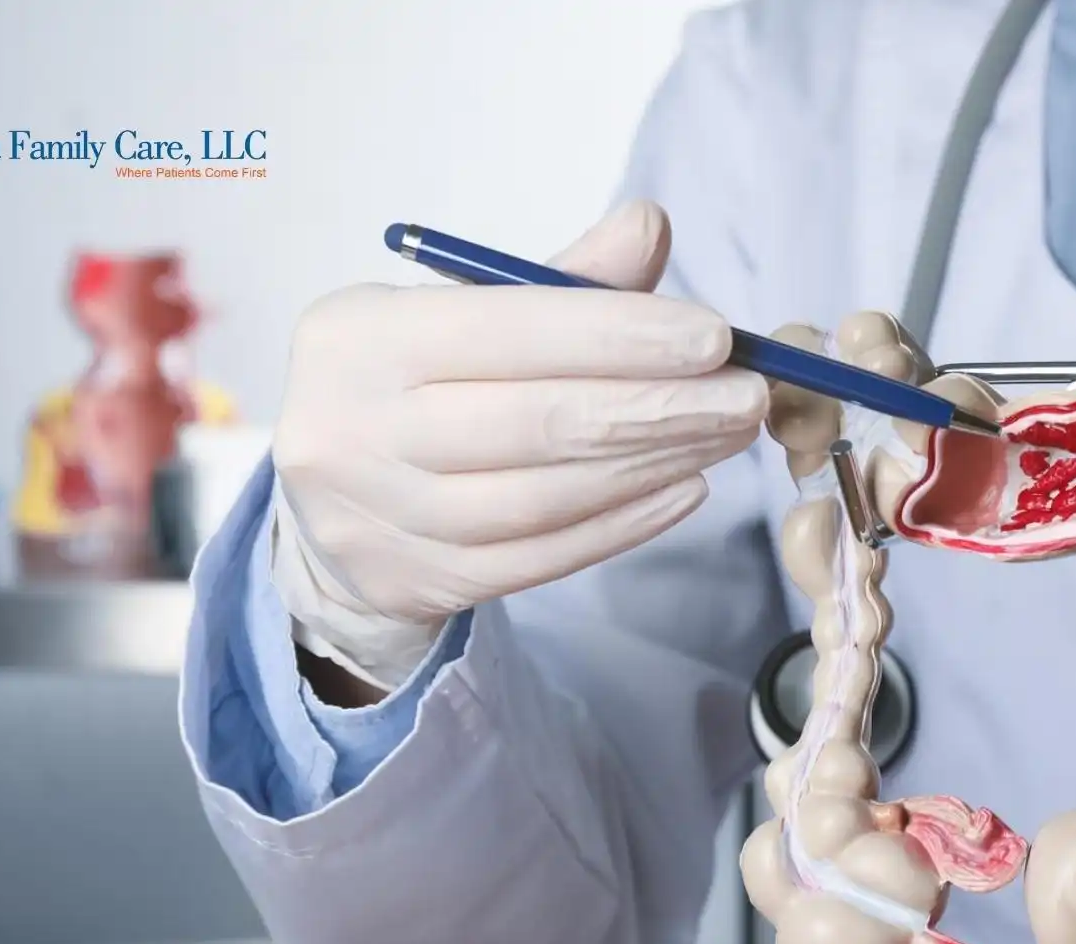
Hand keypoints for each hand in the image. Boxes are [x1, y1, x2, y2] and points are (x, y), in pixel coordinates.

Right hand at [269, 201, 769, 689]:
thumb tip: (649, 227)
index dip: (623, 334)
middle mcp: (354, 430)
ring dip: (657, 463)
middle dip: (663, 406)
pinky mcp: (421, 584)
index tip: (715, 337)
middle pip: (541, 422)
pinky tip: (683, 488)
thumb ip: (555, 280)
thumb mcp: (456, 315)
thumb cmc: (411, 386)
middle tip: (749, 395)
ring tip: (725, 435)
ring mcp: (382, 520)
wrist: (327, 506)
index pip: (511, 331)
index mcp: (360, 339)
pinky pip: (545, 556)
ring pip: (551, 496)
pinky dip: (626, 523)